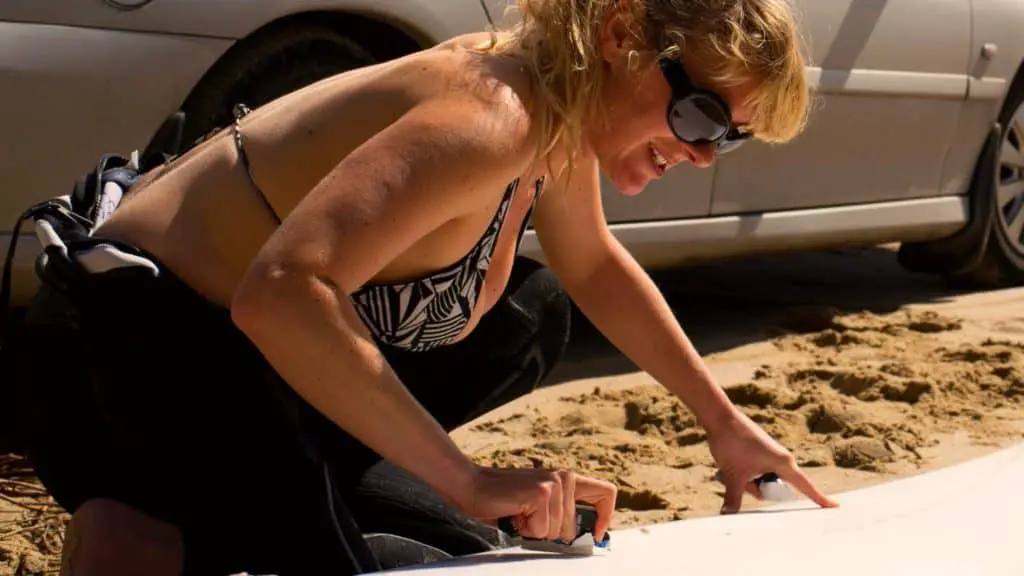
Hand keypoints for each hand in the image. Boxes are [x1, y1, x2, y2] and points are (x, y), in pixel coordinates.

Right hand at [458, 465, 617, 541]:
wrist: (470, 486)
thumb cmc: (501, 501)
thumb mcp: (537, 506)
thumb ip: (559, 514)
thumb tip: (580, 539)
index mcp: (566, 478)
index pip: (605, 492)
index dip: (605, 517)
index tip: (595, 534)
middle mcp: (564, 477)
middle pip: (572, 527)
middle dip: (549, 533)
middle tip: (526, 518)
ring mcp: (555, 483)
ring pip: (557, 531)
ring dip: (534, 530)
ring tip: (518, 512)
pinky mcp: (542, 493)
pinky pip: (542, 530)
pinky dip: (525, 530)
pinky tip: (514, 513)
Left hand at [706, 409, 838, 513]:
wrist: (720, 418)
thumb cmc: (731, 445)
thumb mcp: (733, 476)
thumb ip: (734, 498)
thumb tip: (728, 515)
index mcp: (784, 463)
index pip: (806, 487)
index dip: (819, 499)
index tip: (835, 508)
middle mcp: (782, 458)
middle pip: (776, 487)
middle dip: (758, 489)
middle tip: (742, 477)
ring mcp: (772, 454)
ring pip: (764, 479)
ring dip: (750, 481)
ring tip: (736, 467)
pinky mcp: (762, 451)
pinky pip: (758, 470)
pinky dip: (747, 473)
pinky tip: (734, 461)